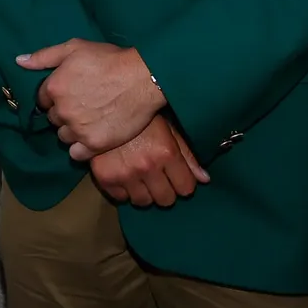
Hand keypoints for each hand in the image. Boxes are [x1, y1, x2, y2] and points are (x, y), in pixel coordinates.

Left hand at [18, 39, 165, 159]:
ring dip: (72, 130)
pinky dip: (81, 148)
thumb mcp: (75, 48)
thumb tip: (19, 61)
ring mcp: (77, 129)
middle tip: (84, 103)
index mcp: (54, 87)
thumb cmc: (109, 59)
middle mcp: (62, 111)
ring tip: (90, 119)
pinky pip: (76, 154)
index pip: (43, 99)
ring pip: (63, 136)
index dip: (56, 95)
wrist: (142, 78)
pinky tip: (92, 135)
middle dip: (64, 112)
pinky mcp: (93, 145)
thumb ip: (45, 56)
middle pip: (54, 118)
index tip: (71, 91)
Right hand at [91, 115, 209, 207]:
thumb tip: (204, 179)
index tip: (178, 176)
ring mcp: (125, 174)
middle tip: (159, 176)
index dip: (183, 182)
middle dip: (166, 189)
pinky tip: (125, 175)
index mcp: (165, 152)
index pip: (186, 188)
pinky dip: (124, 190)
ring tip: (142, 175)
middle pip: (166, 199)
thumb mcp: (168, 126)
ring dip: (145, 192)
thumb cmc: (141, 114)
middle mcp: (147, 166)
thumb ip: (187, 154)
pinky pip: (121, 198)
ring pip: (144, 202)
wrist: (103, 105)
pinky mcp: (105, 178)